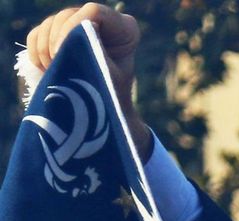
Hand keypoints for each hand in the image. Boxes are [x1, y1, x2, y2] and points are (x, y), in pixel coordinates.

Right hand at [24, 5, 148, 156]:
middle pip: (66, 16)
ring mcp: (77, 27)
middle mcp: (101, 22)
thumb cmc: (114, 96)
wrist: (105, 111)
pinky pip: (37, 34)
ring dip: (45, 49)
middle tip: (57, 66)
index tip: (63, 53)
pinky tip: (46, 69)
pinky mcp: (58, 37)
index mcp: (124, 29)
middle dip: (56, 42)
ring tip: (54, 71)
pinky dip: (35, 52)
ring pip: (49, 24)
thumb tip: (68, 42)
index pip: (93, 12)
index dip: (73, 28)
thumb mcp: (107, 76)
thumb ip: (91, 55)